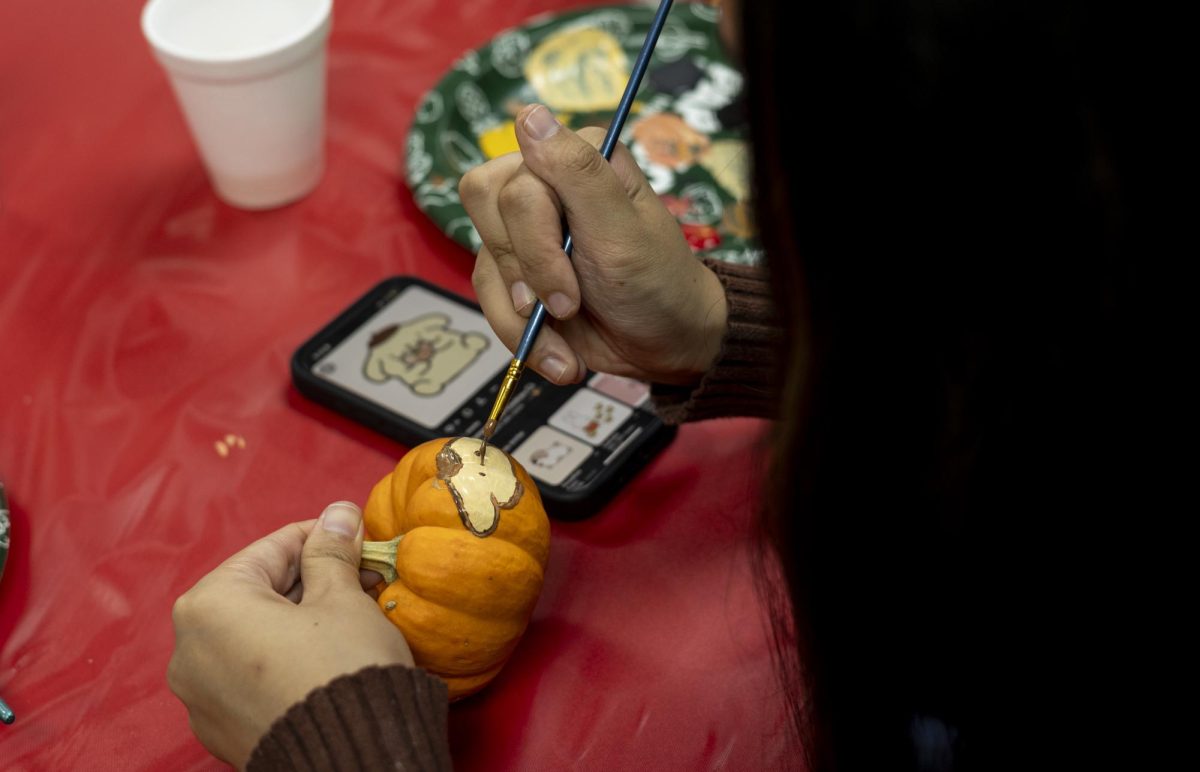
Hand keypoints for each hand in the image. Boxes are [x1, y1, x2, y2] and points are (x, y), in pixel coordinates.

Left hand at [168, 502, 411, 768]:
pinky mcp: (219, 729)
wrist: (352, 760)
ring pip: (252, 635)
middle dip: (311, 582)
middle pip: (257, 593)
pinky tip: (326, 658)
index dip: (321, 537)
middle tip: (362, 578)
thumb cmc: (343, 670)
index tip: (356, 534)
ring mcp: (198, 696)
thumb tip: (338, 512)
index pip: (271, 549)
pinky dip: (282, 658)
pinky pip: (249, 675)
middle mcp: (187, 649)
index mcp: (209, 605)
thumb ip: (332, 551)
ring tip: (350, 616)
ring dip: (298, 620)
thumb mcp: (343, 599)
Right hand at [460, 104, 727, 385]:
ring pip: (484, 262)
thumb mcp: (622, 230)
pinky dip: (520, 336)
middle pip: (487, 216)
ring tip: (565, 343)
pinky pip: (489, 298)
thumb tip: (530, 115)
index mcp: (575, 160)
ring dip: (521, 317)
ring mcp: (528, 230)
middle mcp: (544, 185)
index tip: (568, 288)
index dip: (531, 240)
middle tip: (568, 306)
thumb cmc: (656, 282)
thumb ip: (578, 171)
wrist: (667, 344)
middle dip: (526, 276)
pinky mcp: (519, 272)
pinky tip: (560, 355)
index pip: (513, 185)